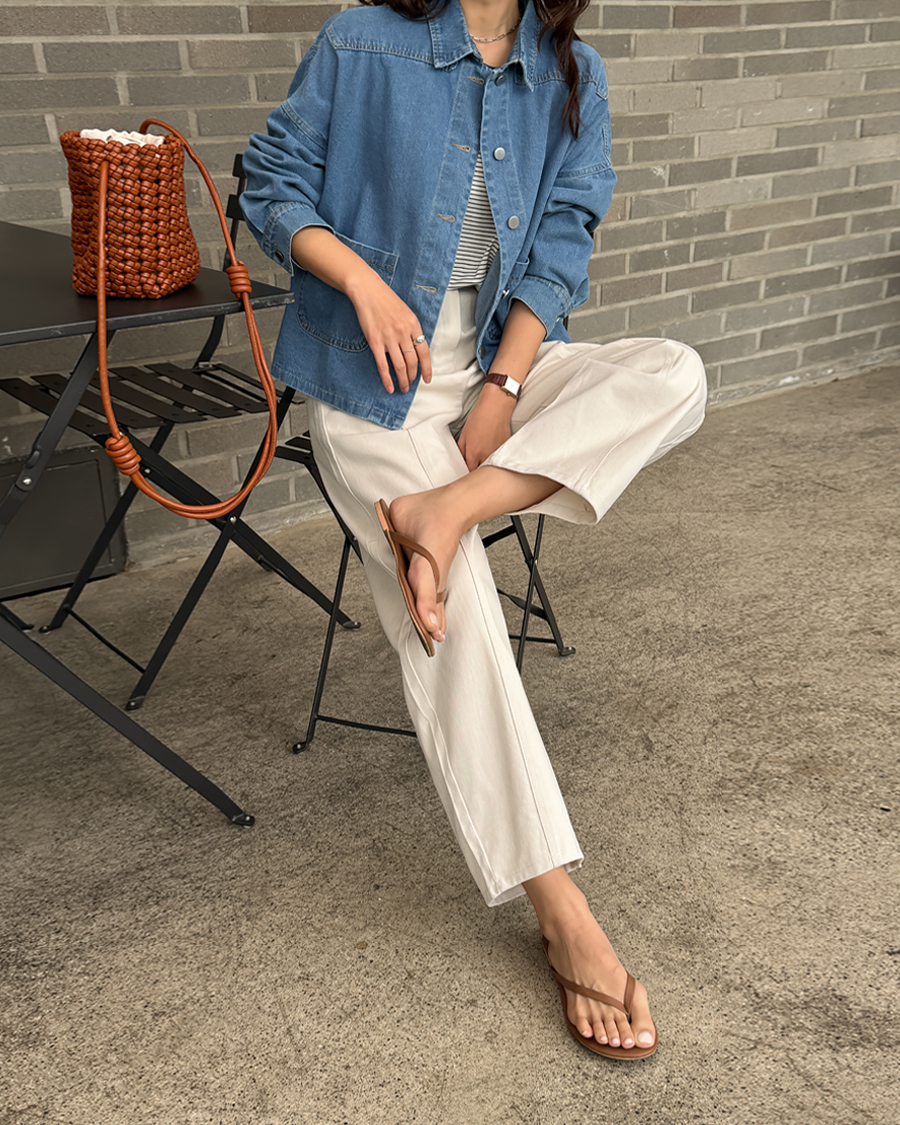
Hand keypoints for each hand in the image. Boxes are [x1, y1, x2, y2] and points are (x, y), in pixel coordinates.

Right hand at [348, 271, 432, 393]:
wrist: (368, 291)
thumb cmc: (386, 300)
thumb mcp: (406, 313)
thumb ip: (412, 330)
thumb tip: (416, 349)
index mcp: (414, 325)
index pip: (424, 352)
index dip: (427, 368)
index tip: (427, 379)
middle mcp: (403, 333)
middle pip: (412, 362)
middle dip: (413, 377)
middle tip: (411, 384)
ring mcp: (389, 338)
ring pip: (400, 366)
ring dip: (403, 380)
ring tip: (403, 388)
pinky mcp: (375, 341)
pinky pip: (383, 365)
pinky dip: (387, 379)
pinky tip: (390, 387)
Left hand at [457, 385, 514, 470]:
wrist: (496, 407)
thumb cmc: (480, 418)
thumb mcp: (464, 435)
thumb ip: (462, 451)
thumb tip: (461, 461)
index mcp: (473, 453)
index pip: (469, 472)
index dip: (467, 473)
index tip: (467, 472)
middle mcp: (485, 456)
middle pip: (480, 472)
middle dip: (477, 472)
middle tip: (475, 469)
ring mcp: (497, 453)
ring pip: (491, 468)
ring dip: (487, 467)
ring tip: (485, 462)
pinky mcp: (505, 449)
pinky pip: (499, 459)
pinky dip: (496, 460)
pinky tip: (494, 454)